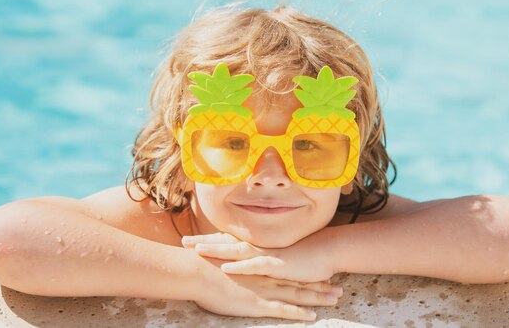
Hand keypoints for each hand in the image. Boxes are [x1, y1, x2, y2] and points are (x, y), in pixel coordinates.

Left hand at [182, 232, 335, 283]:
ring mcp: (265, 254)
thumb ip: (260, 257)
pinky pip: (254, 266)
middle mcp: (257, 247)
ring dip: (216, 250)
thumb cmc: (302, 254)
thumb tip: (244, 259)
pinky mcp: (276, 264)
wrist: (325, 251)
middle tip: (183, 241)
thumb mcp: (276, 256)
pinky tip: (225, 267)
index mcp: (256, 245)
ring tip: (197, 250)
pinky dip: (239, 267)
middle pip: (226, 243)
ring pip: (236, 252)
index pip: (227, 241)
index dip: (208, 240)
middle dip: (204, 242)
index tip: (189, 240)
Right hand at [191, 253, 341, 320]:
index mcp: (262, 267)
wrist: (199, 271)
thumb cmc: (208, 265)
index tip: (323, 274)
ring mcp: (265, 290)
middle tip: (340, 288)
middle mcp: (268, 277)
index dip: (307, 274)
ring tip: (336, 298)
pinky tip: (312, 315)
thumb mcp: (228, 259)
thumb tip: (240, 265)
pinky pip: (283, 310)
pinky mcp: (258, 304)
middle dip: (321, 286)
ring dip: (318, 297)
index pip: (290, 271)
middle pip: (300, 282)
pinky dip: (298, 313)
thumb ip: (239, 262)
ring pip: (298, 294)